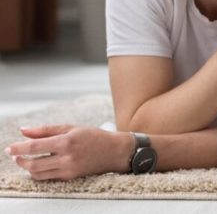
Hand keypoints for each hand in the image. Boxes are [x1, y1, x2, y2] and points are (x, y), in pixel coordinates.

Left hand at [5, 125, 133, 179]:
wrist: (115, 151)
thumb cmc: (94, 137)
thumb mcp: (71, 128)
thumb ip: (46, 130)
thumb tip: (23, 131)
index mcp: (66, 142)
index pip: (34, 147)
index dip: (18, 148)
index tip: (9, 148)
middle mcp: (67, 157)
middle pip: (33, 164)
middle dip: (20, 160)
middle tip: (15, 156)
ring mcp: (69, 169)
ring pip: (38, 173)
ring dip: (28, 168)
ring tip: (25, 161)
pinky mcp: (71, 177)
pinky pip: (48, 178)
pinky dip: (39, 173)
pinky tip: (38, 166)